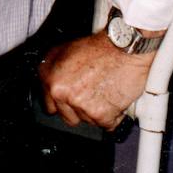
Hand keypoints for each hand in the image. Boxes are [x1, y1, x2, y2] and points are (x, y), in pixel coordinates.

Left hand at [38, 30, 154, 130]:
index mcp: (50, 78)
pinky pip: (106, 125)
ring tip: (104, 91)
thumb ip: (54, 71)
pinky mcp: (100, 114)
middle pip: (69, 117)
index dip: (62, 105)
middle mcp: (62, 93)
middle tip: (91, 94)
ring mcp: (80, 105)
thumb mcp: (65, 50)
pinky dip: (112, 116)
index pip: (49, 107)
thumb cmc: (99, 47)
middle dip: (80, 110)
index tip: (69, 103)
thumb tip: (51, 85)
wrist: (122, 48)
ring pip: (88, 121)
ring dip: (97, 112)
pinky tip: (113, 98)